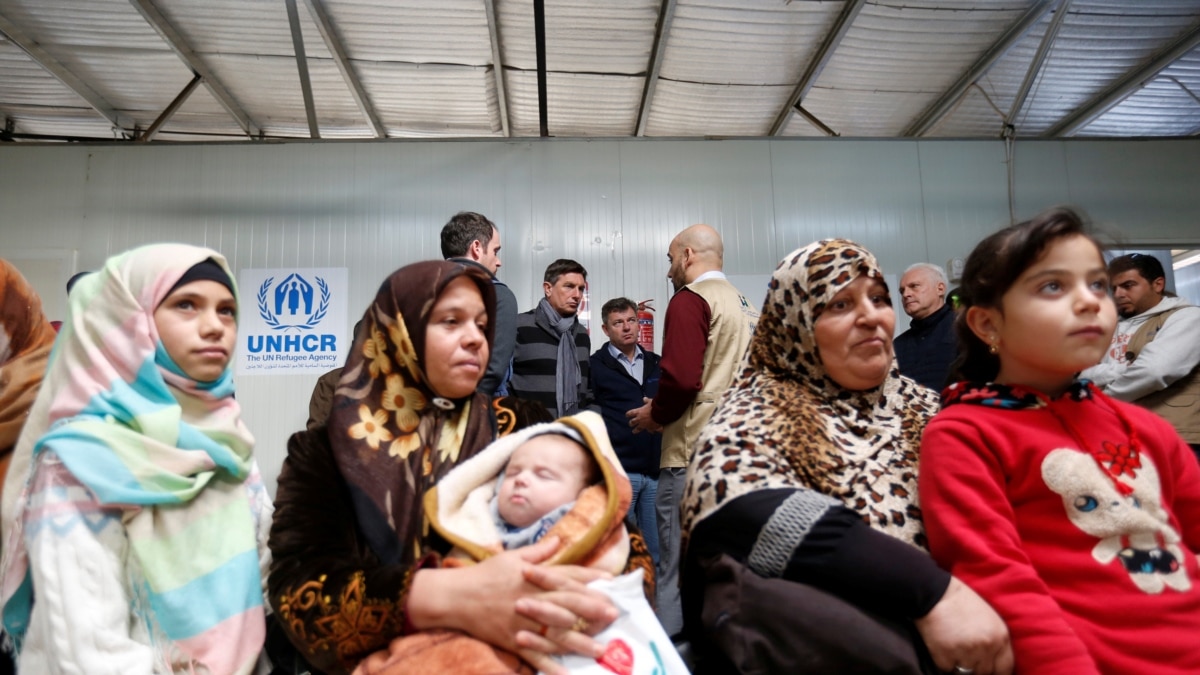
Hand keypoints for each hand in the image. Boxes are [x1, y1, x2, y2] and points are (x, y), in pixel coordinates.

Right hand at [405, 536, 616, 674]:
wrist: (455, 597)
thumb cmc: (484, 574)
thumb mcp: (511, 557)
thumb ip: (538, 552)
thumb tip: (559, 539)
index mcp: (533, 578)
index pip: (566, 577)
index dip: (589, 579)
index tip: (610, 582)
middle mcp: (531, 600)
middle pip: (566, 604)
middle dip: (591, 609)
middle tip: (614, 614)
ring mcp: (523, 623)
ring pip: (555, 633)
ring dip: (579, 642)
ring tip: (601, 648)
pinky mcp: (513, 641)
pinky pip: (535, 657)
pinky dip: (551, 667)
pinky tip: (567, 674)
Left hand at [626, 398, 661, 433]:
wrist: (661, 414)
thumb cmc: (655, 406)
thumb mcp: (650, 402)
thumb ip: (647, 401)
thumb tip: (644, 398)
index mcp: (639, 412)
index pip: (630, 413)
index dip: (628, 414)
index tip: (627, 415)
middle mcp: (640, 419)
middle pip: (632, 422)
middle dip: (631, 423)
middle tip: (630, 424)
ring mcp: (644, 425)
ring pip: (638, 429)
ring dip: (635, 430)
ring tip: (634, 431)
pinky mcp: (650, 428)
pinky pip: (649, 430)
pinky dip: (650, 430)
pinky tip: (651, 431)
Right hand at [915, 576, 1012, 674]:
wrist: (933, 592)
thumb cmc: (960, 602)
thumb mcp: (988, 618)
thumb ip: (994, 641)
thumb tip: (993, 663)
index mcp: (1000, 637)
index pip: (1006, 668)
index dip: (997, 673)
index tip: (989, 671)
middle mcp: (986, 647)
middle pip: (984, 673)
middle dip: (976, 667)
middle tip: (966, 655)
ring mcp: (966, 653)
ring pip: (965, 673)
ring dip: (959, 665)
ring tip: (953, 649)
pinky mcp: (945, 657)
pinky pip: (947, 669)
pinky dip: (943, 662)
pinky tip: (942, 647)